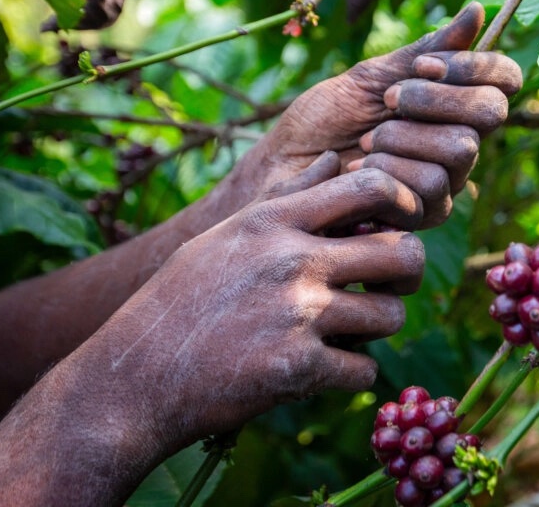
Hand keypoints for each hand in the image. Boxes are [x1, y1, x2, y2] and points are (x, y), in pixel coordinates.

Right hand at [83, 154, 425, 443]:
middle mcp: (290, 259)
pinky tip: (324, 370)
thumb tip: (336, 158)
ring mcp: (296, 314)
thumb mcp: (229, 235)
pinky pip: (365, 371)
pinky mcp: (297, 369)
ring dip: (377, 329)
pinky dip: (352, 376)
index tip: (403, 223)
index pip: (373, 186)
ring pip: (391, 316)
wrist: (131, 380)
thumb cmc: (180, 300)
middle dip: (407, 274)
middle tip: (389, 287)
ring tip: (349, 332)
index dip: (405, 202)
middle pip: (404, 253)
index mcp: (273, 221)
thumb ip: (291, 196)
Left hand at [255, 2, 520, 226]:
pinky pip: (429, 186)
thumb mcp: (370, 76)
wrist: (281, 169)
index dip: (475, 67)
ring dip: (401, 139)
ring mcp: (448, 180)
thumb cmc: (322, 121)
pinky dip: (386, 171)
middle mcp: (460, 141)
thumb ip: (424, 51)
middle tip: (388, 100)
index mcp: (454, 103)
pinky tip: (358, 172)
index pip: (504, 80)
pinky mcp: (426, 215)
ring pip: (459, 151)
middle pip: (489, 113)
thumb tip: (477, 11)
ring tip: (365, 144)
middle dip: (433, 99)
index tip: (424, 66)